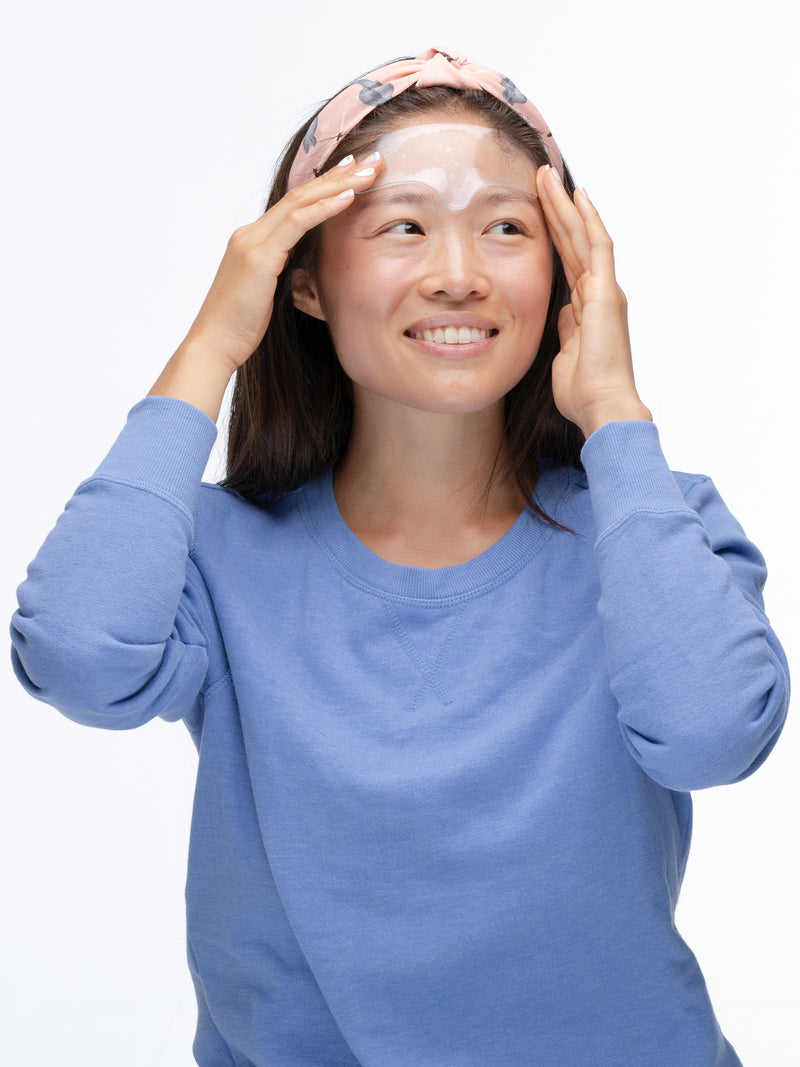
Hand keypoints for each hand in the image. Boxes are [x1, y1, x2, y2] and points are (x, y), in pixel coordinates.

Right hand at [149, 154, 381, 418]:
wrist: (213, 344)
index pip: (294, 204)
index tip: (352, 171)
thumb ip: (282, 275)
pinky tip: (349, 196)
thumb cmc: (239, 329)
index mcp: (252, 241)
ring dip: (339, 184)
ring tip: (369, 171)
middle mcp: (251, 234)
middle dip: (338, 174)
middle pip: (300, 194)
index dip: (324, 185)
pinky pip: (298, 223)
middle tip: (371, 158)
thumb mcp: (266, 295)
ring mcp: (253, 242)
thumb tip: (303, 273)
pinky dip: (325, 208)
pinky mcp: (259, 257)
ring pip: (301, 201)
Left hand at [536, 166, 650, 438]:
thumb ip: (566, 329)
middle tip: (540, 177)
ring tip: (547, 175)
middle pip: (574, 241)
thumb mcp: (565, 355)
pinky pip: (598, 247)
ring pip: (584, 235)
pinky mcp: (607, 292)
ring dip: (566, 205)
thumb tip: (564, 311)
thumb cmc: (582, 392)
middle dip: (557, 208)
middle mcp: (599, 293)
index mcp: (587, 307)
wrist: (601, 406)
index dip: (553, 234)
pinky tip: (577, 196)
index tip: (536, 209)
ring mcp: (605, 290)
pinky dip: (588, 220)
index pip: (567, 260)